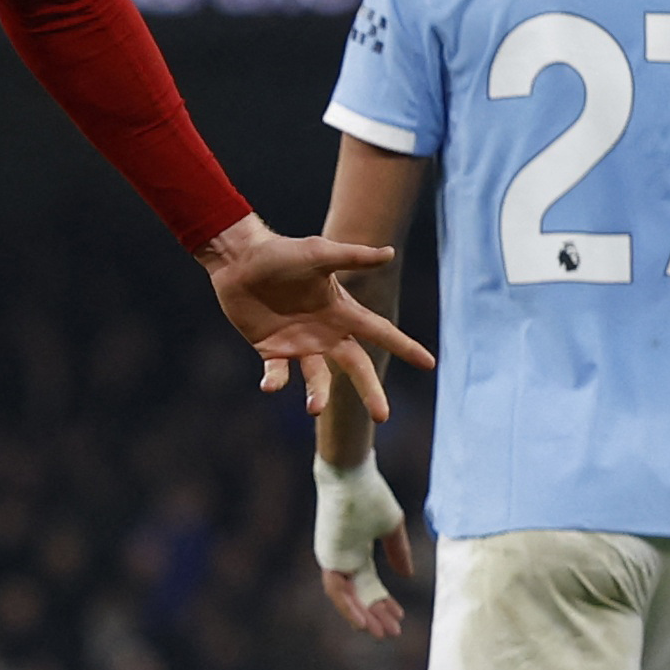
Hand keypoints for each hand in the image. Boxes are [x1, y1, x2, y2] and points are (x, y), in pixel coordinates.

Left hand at [193, 214, 433, 420]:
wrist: (240, 259)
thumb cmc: (281, 252)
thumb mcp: (318, 254)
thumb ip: (352, 257)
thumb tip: (389, 253)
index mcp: (341, 311)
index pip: (380, 333)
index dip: (405, 347)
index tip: (430, 363)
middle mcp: (325, 332)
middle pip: (355, 367)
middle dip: (371, 391)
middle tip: (383, 417)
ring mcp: (299, 344)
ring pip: (317, 379)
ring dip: (318, 394)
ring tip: (315, 408)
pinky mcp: (271, 350)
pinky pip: (278, 374)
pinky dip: (275, 382)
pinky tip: (271, 385)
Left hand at [313, 455, 413, 638]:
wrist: (352, 472)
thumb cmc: (370, 493)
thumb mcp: (391, 526)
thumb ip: (398, 551)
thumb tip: (407, 576)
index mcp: (356, 552)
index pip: (369, 585)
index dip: (383, 602)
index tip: (400, 616)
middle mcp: (342, 558)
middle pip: (359, 595)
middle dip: (376, 615)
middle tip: (393, 632)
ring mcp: (333, 558)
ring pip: (346, 598)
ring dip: (363, 616)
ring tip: (379, 632)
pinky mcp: (328, 556)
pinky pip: (336, 589)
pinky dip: (348, 606)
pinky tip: (362, 621)